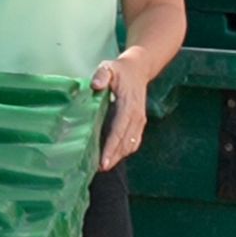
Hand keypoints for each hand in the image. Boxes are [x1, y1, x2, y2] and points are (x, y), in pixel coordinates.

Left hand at [91, 50, 148, 170]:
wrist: (138, 70)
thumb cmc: (120, 70)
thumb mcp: (108, 67)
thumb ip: (101, 75)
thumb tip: (95, 85)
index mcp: (128, 105)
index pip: (119, 130)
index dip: (111, 147)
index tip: (103, 161)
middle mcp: (136, 116)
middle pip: (125, 142)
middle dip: (114, 157)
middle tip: (100, 169)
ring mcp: (140, 121)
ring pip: (131, 144)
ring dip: (119, 156)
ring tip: (104, 165)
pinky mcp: (140, 123)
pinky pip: (134, 141)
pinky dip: (125, 151)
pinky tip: (115, 156)